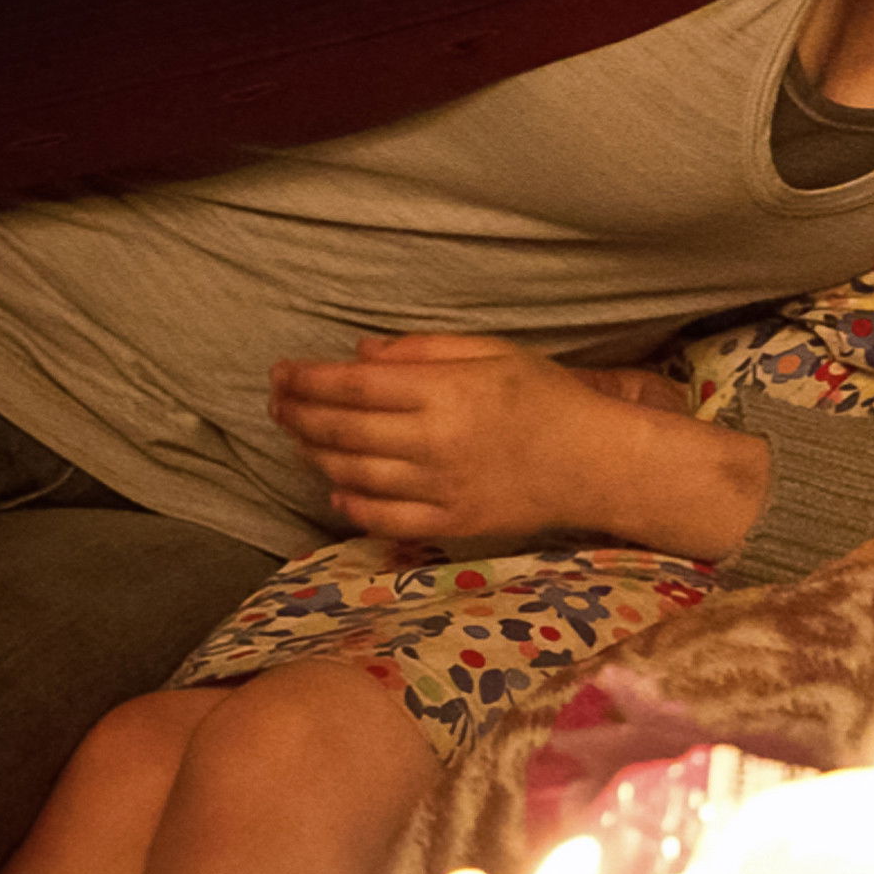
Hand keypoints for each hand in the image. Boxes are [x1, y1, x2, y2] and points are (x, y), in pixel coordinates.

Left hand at [269, 333, 671, 544]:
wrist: (596, 462)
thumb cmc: (548, 397)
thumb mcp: (494, 352)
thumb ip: (424, 350)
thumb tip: (359, 355)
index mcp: (446, 393)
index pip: (353, 386)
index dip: (307, 379)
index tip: (280, 372)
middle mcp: (434, 443)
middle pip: (342, 430)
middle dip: (298, 414)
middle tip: (277, 403)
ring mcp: (439, 489)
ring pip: (352, 472)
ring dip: (315, 453)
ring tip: (299, 437)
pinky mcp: (448, 523)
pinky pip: (382, 517)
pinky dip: (350, 501)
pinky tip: (335, 485)